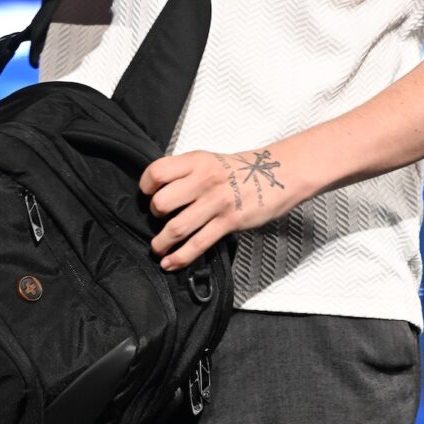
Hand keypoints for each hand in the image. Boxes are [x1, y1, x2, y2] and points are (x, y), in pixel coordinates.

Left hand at [138, 146, 296, 270]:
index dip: (146, 187)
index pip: (157, 172)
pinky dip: (179, 257)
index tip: (147, 196)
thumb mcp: (209, 161)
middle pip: (162, 202)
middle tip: (158, 220)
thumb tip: (158, 194)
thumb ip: (185, 173)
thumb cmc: (240, 171)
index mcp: (196, 161)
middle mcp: (204, 180)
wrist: (278, 174)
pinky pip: (198, 244)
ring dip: (161, 242)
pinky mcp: (229, 222)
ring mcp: (217, 202)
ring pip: (177, 228)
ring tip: (157, 247)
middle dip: (154, 216)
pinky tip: (170, 263)